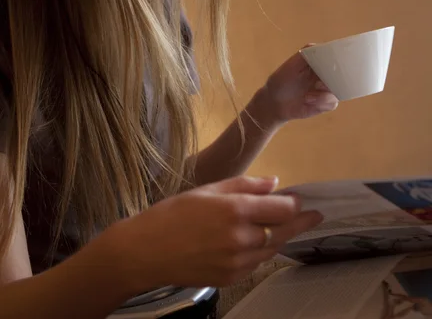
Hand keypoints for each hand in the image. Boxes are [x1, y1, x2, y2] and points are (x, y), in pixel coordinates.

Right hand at [104, 175, 322, 290]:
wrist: (147, 251)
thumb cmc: (173, 213)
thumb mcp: (206, 190)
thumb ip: (243, 185)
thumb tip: (274, 183)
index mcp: (235, 210)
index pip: (281, 208)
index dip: (295, 203)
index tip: (301, 199)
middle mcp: (242, 238)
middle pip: (283, 230)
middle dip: (301, 221)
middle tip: (316, 216)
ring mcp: (238, 262)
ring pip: (272, 249)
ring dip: (281, 236)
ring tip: (286, 227)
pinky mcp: (232, 278)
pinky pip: (256, 263)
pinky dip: (261, 251)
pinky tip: (256, 242)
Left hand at [255, 46, 338, 125]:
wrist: (274, 102)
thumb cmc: (281, 80)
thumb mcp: (291, 65)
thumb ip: (306, 54)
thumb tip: (322, 47)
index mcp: (319, 63)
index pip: (336, 59)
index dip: (340, 60)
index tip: (337, 64)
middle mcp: (326, 76)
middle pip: (343, 75)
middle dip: (336, 79)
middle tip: (319, 83)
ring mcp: (327, 90)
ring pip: (338, 90)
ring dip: (324, 94)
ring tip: (308, 96)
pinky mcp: (325, 104)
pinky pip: (332, 103)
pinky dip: (321, 103)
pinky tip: (307, 101)